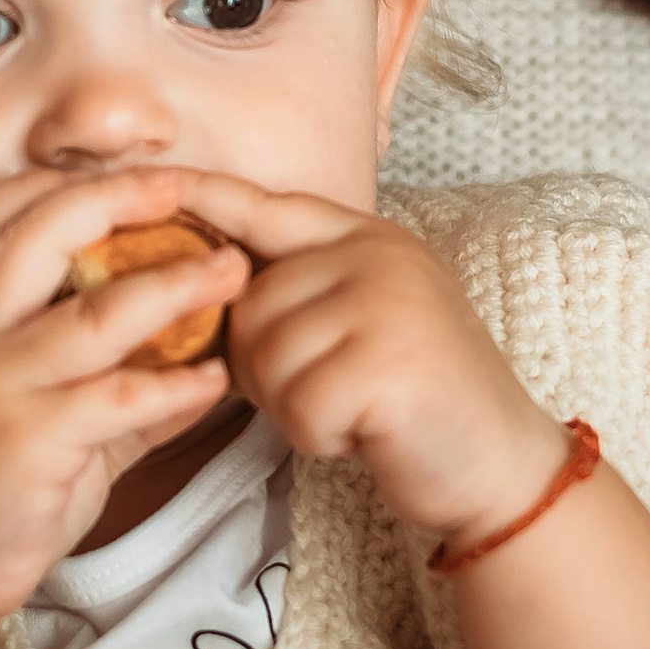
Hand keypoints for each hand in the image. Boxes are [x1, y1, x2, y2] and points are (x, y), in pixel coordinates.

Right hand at [0, 167, 248, 622]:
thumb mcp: (41, 412)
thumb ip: (110, 378)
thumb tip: (196, 358)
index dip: (67, 185)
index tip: (138, 176)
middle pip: (40, 233)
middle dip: (117, 198)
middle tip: (185, 187)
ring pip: (95, 313)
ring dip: (174, 285)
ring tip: (232, 271)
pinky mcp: (29, 440)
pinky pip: (119, 397)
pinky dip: (176, 385)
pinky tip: (216, 379)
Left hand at [165, 169, 564, 550]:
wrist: (502, 467)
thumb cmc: (418, 401)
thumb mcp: (365, 319)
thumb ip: (303, 288)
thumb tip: (205, 281)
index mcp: (368, 238)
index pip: (266, 207)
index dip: (204, 197)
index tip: (146, 181)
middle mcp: (377, 256)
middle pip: (248, 303)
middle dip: (264, 366)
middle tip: (328, 390)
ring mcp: (386, 303)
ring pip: (265, 357)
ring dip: (293, 405)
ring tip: (352, 410)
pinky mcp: (387, 364)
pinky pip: (298, 405)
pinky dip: (319, 435)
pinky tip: (365, 433)